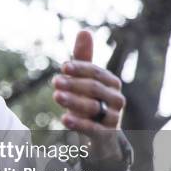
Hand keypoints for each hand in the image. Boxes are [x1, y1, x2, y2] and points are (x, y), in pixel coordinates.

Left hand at [53, 31, 128, 170]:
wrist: (101, 140)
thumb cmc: (92, 104)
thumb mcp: (87, 82)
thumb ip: (84, 59)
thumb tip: (84, 30)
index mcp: (111, 83)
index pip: (96, 72)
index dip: (80, 68)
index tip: (62, 67)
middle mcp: (116, 100)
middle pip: (95, 89)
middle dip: (74, 84)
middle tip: (55, 81)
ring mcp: (113, 119)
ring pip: (93, 108)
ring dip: (73, 101)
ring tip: (56, 97)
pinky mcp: (106, 137)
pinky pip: (94, 129)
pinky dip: (79, 123)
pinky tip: (64, 118)